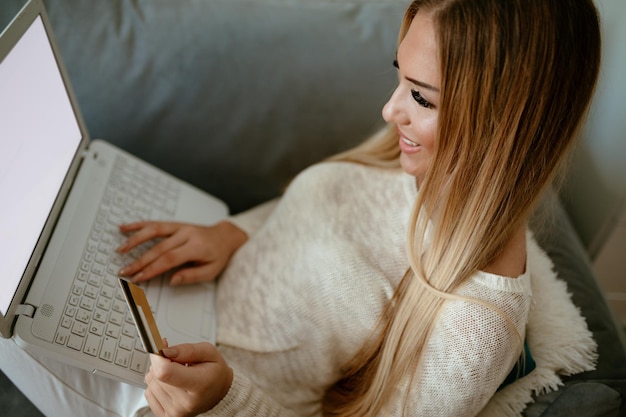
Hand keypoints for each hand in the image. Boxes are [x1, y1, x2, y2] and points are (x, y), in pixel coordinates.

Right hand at [117, 221, 246, 284]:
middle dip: (140, 261)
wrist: (225, 236)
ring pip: (154, 231)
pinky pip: (156, 223)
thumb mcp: (211, 271)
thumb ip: (191, 276)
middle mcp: (187, 234)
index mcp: (196, 247)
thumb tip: (171, 280)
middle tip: (124, 271)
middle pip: (158, 248)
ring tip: (120, 250)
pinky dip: (138, 225)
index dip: (152, 269)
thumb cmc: (218, 256)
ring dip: (135, 240)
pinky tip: (124, 228)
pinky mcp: (176, 224)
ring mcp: (180, 227)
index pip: (169, 259)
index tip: (138, 278)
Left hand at [145, 342, 232, 416]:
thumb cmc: (215, 373)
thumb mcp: (209, 352)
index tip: (161, 349)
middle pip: (157, 375)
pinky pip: (148, 393)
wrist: (219, 393)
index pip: (165, 372)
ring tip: (177, 374)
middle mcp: (186, 403)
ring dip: (160, 373)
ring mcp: (175, 412)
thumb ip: (187, 349)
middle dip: (163, 362)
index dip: (158, 357)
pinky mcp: (166, 416)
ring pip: (151, 382)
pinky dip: (156, 385)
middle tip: (179, 363)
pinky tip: (171, 384)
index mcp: (200, 384)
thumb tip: (165, 351)